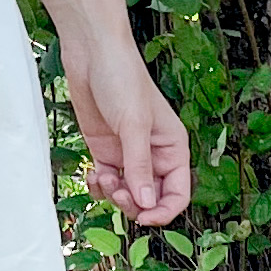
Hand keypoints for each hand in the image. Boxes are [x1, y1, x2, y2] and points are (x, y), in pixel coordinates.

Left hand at [67, 36, 189, 226]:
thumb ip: (140, 166)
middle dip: (135, 203)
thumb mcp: (134, 124)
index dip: (164, 210)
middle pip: (151, 198)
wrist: (92, 53)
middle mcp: (153, 154)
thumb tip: (147, 204)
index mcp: (173, 147)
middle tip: (118, 192)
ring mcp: (128, 154)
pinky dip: (99, 186)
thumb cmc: (122, 77)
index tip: (145, 217)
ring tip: (103, 177)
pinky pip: (107, 182)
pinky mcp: (105, 150)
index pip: (178, 192)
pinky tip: (93, 175)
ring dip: (114, 194)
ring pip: (127, 193)